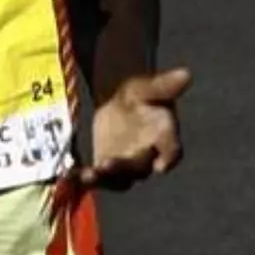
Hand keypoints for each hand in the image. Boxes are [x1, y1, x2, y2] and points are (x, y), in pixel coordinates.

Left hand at [77, 66, 190, 190]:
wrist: (122, 101)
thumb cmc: (143, 94)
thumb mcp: (150, 86)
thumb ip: (165, 84)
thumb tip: (185, 74)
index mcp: (164, 138)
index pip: (172, 152)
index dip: (168, 159)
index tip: (161, 166)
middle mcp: (148, 157)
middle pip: (139, 168)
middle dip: (123, 168)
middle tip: (106, 165)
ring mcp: (126, 166)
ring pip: (118, 180)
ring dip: (102, 180)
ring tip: (86, 175)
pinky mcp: (106, 168)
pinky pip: (97, 177)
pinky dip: (84, 178)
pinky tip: (68, 174)